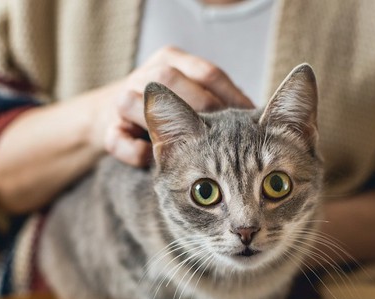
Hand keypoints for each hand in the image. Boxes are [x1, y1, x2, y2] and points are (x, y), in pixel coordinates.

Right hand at [100, 46, 253, 166]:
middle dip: (205, 113)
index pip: (209, 74)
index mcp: (173, 60)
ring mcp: (121, 101)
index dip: (233, 98)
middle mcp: (147, 75)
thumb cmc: (171, 116)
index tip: (256, 123)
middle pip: (176, 84)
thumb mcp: (195, 99)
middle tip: (232, 143)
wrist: (115, 120)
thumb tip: (268, 118)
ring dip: (165, 128)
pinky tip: (153, 162)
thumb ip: (221, 102)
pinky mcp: (107, 130)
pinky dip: (137, 153)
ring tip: (193, 155)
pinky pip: (119, 140)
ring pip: (137, 102)